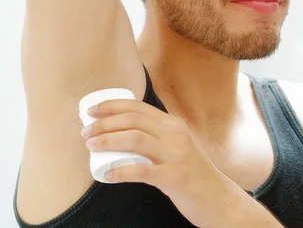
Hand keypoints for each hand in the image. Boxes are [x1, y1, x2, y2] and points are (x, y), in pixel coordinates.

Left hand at [82, 99, 236, 227]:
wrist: (216, 196)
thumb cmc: (191, 173)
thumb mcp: (177, 146)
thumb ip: (158, 137)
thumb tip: (122, 134)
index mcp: (173, 124)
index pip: (138, 107)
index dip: (111, 106)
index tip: (91, 112)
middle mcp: (175, 134)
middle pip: (133, 120)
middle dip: (104, 123)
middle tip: (86, 133)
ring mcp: (176, 154)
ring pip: (135, 139)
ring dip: (108, 141)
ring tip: (91, 146)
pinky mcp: (175, 176)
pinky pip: (141, 171)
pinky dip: (120, 172)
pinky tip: (106, 175)